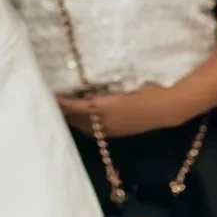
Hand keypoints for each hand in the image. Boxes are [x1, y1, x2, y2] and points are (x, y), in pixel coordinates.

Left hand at [57, 83, 179, 138]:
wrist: (167, 107)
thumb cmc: (145, 89)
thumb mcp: (122, 83)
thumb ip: (103, 87)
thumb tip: (87, 87)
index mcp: (104, 107)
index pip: (76, 107)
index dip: (62, 103)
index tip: (50, 95)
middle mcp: (105, 121)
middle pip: (77, 120)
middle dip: (63, 113)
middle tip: (50, 103)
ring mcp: (112, 130)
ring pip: (85, 128)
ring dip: (72, 121)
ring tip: (61, 112)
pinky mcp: (118, 133)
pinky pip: (95, 133)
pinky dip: (84, 126)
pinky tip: (81, 121)